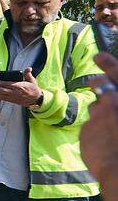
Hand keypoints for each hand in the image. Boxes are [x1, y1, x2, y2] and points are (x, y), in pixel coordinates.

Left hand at [0, 68, 42, 105]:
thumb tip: (28, 68)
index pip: (5, 83)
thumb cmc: (33, 89)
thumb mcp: (32, 80)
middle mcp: (13, 92)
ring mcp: (11, 97)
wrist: (36, 99)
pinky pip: (0, 98)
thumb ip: (28, 74)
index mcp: (18, 86)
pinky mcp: (10, 100)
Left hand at [83, 53, 117, 185]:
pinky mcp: (86, 128)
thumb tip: (104, 96)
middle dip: (98, 80)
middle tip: (92, 80)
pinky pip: (89, 127)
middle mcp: (113, 104)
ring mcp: (98, 116)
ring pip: (95, 110)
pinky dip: (94, 133)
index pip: (116, 76)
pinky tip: (102, 144)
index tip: (98, 55)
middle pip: (103, 87)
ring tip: (110, 133)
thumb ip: (115, 107)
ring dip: (100, 116)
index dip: (108, 64)